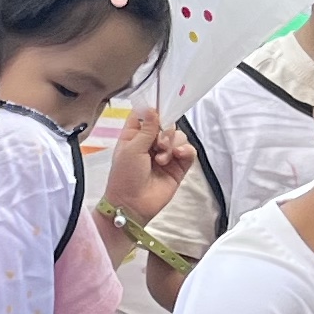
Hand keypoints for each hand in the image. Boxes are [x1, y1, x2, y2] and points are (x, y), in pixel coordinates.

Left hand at [101, 108, 193, 227]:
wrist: (132, 205)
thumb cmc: (125, 177)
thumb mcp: (132, 148)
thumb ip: (147, 128)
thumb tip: (153, 109)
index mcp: (134, 136)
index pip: (145, 116)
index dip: (153, 110)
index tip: (160, 108)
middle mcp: (150, 144)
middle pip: (166, 124)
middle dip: (165, 131)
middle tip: (158, 144)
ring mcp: (165, 155)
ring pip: (178, 137)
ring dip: (172, 144)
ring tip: (161, 159)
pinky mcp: (178, 167)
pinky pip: (188, 152)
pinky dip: (185, 150)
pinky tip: (177, 156)